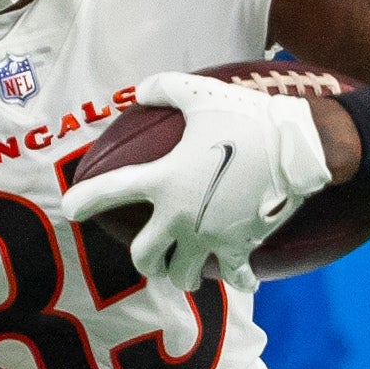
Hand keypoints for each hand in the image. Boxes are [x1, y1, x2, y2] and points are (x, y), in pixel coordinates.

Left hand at [60, 70, 330, 292]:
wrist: (298, 147)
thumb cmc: (247, 118)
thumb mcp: (200, 93)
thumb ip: (164, 89)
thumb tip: (140, 92)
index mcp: (164, 179)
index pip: (112, 192)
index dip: (85, 201)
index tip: (71, 209)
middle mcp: (180, 216)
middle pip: (145, 258)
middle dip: (145, 259)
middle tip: (152, 252)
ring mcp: (210, 237)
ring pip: (183, 277)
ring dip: (182, 275)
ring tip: (187, 268)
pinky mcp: (241, 247)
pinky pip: (235, 277)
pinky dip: (238, 279)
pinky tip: (242, 278)